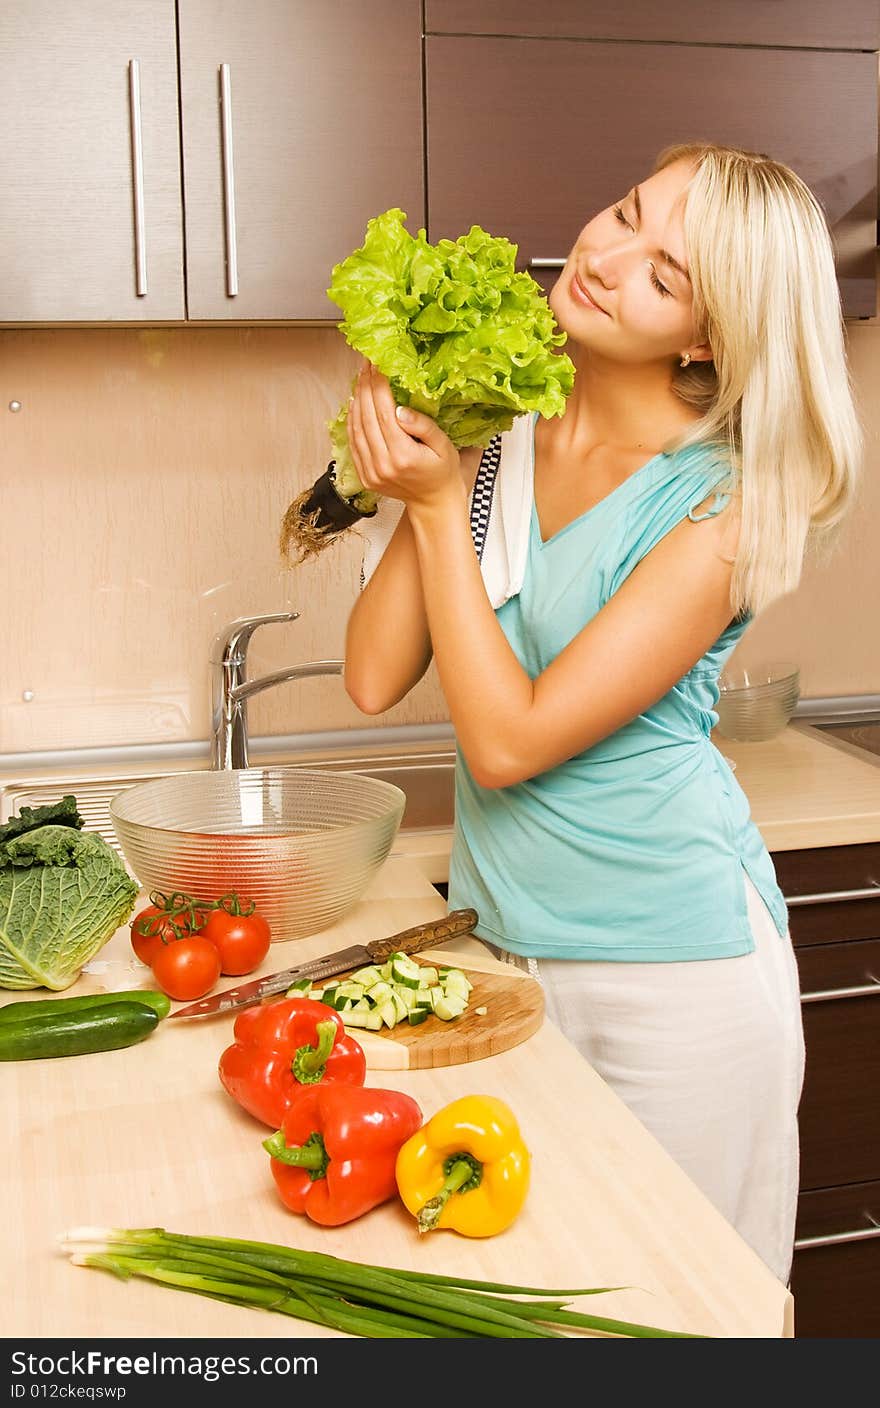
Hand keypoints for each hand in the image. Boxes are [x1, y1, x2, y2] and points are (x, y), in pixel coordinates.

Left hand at [346, 363, 463, 513]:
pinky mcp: (364, 475)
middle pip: (366, 417)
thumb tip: (400, 409)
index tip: (377, 364)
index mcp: (403, 456)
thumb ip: (423, 426)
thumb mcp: (443, 446)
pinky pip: (353, 443)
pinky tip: (356, 402)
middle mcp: (382, 465)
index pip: (384, 412)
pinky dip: (352, 420)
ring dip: (356, 400)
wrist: (433, 502)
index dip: (378, 385)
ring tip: (361, 378)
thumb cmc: (442, 471)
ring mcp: (370, 472)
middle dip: (365, 386)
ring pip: (356, 428)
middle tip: (366, 364)